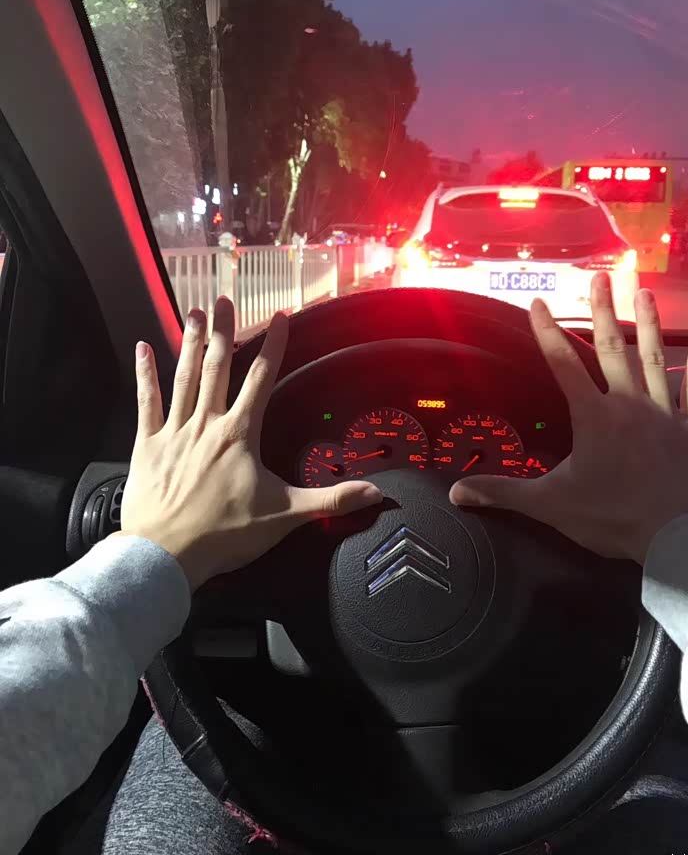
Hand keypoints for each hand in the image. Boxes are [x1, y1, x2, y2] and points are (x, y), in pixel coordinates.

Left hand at [120, 297, 381, 589]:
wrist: (167, 554)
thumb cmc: (226, 534)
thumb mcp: (285, 516)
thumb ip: (331, 500)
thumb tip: (376, 494)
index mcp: (240, 434)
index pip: (261, 379)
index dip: (273, 346)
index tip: (280, 318)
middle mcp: (206, 423)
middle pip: (218, 367)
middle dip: (225, 331)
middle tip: (225, 299)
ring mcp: (174, 431)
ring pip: (184, 377)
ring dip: (191, 342)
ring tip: (195, 312)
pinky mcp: (147, 445)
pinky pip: (146, 402)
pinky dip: (144, 374)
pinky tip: (143, 347)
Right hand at [450, 272, 687, 564]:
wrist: (679, 533)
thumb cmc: (614, 517)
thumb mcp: (551, 505)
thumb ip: (503, 494)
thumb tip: (456, 493)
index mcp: (593, 416)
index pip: (563, 365)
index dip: (547, 333)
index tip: (538, 302)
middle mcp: (628, 404)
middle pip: (612, 349)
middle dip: (603, 311)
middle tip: (601, 278)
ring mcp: (664, 413)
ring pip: (653, 359)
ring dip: (648, 324)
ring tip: (643, 292)